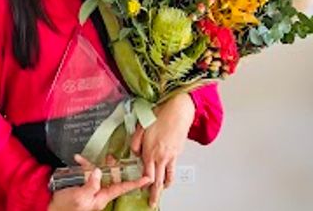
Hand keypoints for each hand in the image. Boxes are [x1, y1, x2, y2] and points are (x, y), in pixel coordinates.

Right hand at [49, 154, 150, 210]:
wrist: (48, 206)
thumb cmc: (65, 208)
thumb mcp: (80, 197)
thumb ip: (91, 184)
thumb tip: (98, 171)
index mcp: (102, 198)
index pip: (122, 188)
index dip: (135, 183)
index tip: (147, 178)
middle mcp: (99, 192)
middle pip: (112, 177)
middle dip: (112, 167)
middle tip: (112, 158)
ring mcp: (91, 187)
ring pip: (100, 171)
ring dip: (94, 164)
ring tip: (87, 160)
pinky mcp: (83, 183)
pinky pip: (87, 171)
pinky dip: (83, 164)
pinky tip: (77, 159)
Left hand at [130, 93, 195, 207]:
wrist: (178, 110)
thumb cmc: (160, 115)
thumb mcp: (141, 126)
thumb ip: (135, 142)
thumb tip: (134, 153)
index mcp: (150, 151)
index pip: (147, 175)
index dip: (144, 185)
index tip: (141, 190)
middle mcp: (161, 156)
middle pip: (158, 181)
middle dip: (155, 194)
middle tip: (152, 202)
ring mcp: (171, 155)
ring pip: (168, 176)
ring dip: (165, 187)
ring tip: (162, 192)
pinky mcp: (178, 152)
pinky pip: (174, 167)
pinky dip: (171, 175)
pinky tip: (169, 176)